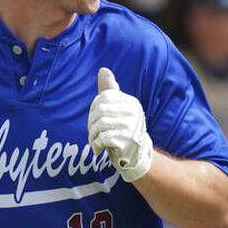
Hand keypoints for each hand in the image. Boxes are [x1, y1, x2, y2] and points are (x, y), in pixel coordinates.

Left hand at [88, 67, 153, 182]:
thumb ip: (110, 91)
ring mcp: (131, 126)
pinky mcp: (126, 141)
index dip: (94, 109)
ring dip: (92, 135)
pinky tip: (98, 149)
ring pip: (99, 125)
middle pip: (100, 111)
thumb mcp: (118, 109)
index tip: (95, 120)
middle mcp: (133, 112)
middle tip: (93, 133)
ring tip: (94, 141)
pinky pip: (102, 138)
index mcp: (131, 103)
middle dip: (91, 123)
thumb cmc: (123, 131)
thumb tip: (103, 70)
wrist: (136, 157)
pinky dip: (96, 144)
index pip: (104, 98)